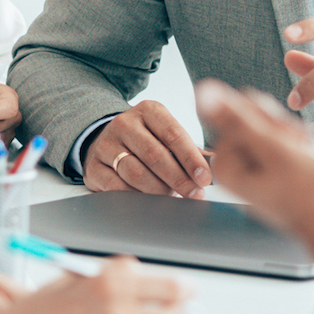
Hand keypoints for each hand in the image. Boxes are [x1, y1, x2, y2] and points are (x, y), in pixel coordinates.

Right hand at [84, 101, 210, 198]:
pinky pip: (117, 187)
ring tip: (172, 197)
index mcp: (149, 111)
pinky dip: (136, 197)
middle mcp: (125, 123)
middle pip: (155, 155)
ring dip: (158, 190)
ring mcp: (106, 144)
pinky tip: (149, 202)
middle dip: (178, 178)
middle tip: (194, 194)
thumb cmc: (147, 140)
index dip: (191, 158)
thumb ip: (192, 150)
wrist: (106, 141)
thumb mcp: (168, 135)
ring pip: (136, 172)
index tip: (204, 177)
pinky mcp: (94, 166)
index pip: (173, 134)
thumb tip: (219, 165)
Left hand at [195, 79, 313, 282]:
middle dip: (281, 129)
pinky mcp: (266, 174)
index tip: (287, 143)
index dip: (270, 121)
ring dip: (292, 137)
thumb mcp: (273, 146)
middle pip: (253, 120)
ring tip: (306, 159)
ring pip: (269, 130)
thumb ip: (236, 118)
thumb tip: (202, 92)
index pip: (240, 113)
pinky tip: (307, 163)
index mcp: (224, 165)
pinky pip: (278, 146)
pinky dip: (296, 148)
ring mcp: (250, 173)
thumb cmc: (311, 190)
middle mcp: (232, 170)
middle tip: (299, 152)